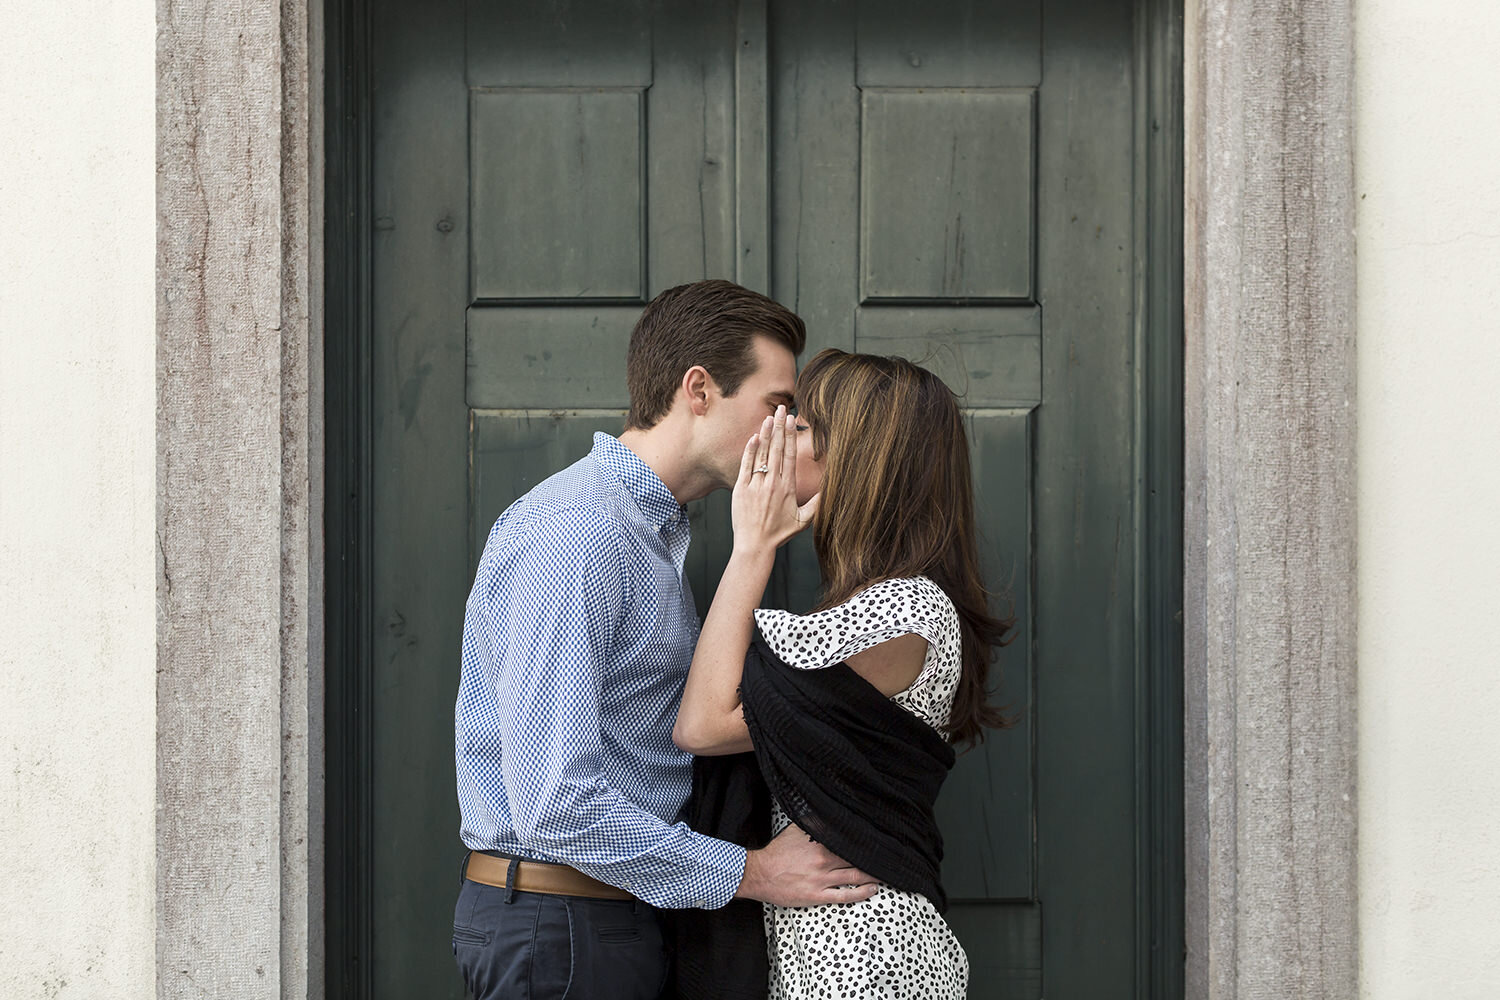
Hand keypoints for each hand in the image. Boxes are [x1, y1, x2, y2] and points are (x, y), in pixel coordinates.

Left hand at [731, 405, 819, 555]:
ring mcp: (756, 485)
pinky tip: (754, 437)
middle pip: (777, 449)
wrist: (754, 545)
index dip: (790, 436)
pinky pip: (746, 465)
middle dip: (779, 427)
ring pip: (762, 454)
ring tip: (768, 417)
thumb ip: (817, 504)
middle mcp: (772, 483)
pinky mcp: (741, 489)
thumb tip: (831, 489)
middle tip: (781, 409)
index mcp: (787, 488)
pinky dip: (750, 450)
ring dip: (766, 434)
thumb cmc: (779, 534)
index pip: (790, 456)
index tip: (791, 421)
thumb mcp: (803, 521)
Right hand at [735, 823, 878, 906]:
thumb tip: (827, 812)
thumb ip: (813, 822)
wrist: (760, 874)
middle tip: (892, 855)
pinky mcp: (818, 895)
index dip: (867, 838)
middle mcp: (824, 860)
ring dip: (874, 874)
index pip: (850, 838)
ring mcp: (822, 879)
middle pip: (857, 857)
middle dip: (875, 856)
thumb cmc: (777, 852)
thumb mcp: (795, 830)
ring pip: (855, 875)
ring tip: (888, 872)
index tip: (882, 836)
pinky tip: (873, 890)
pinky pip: (845, 895)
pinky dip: (862, 893)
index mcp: (820, 842)